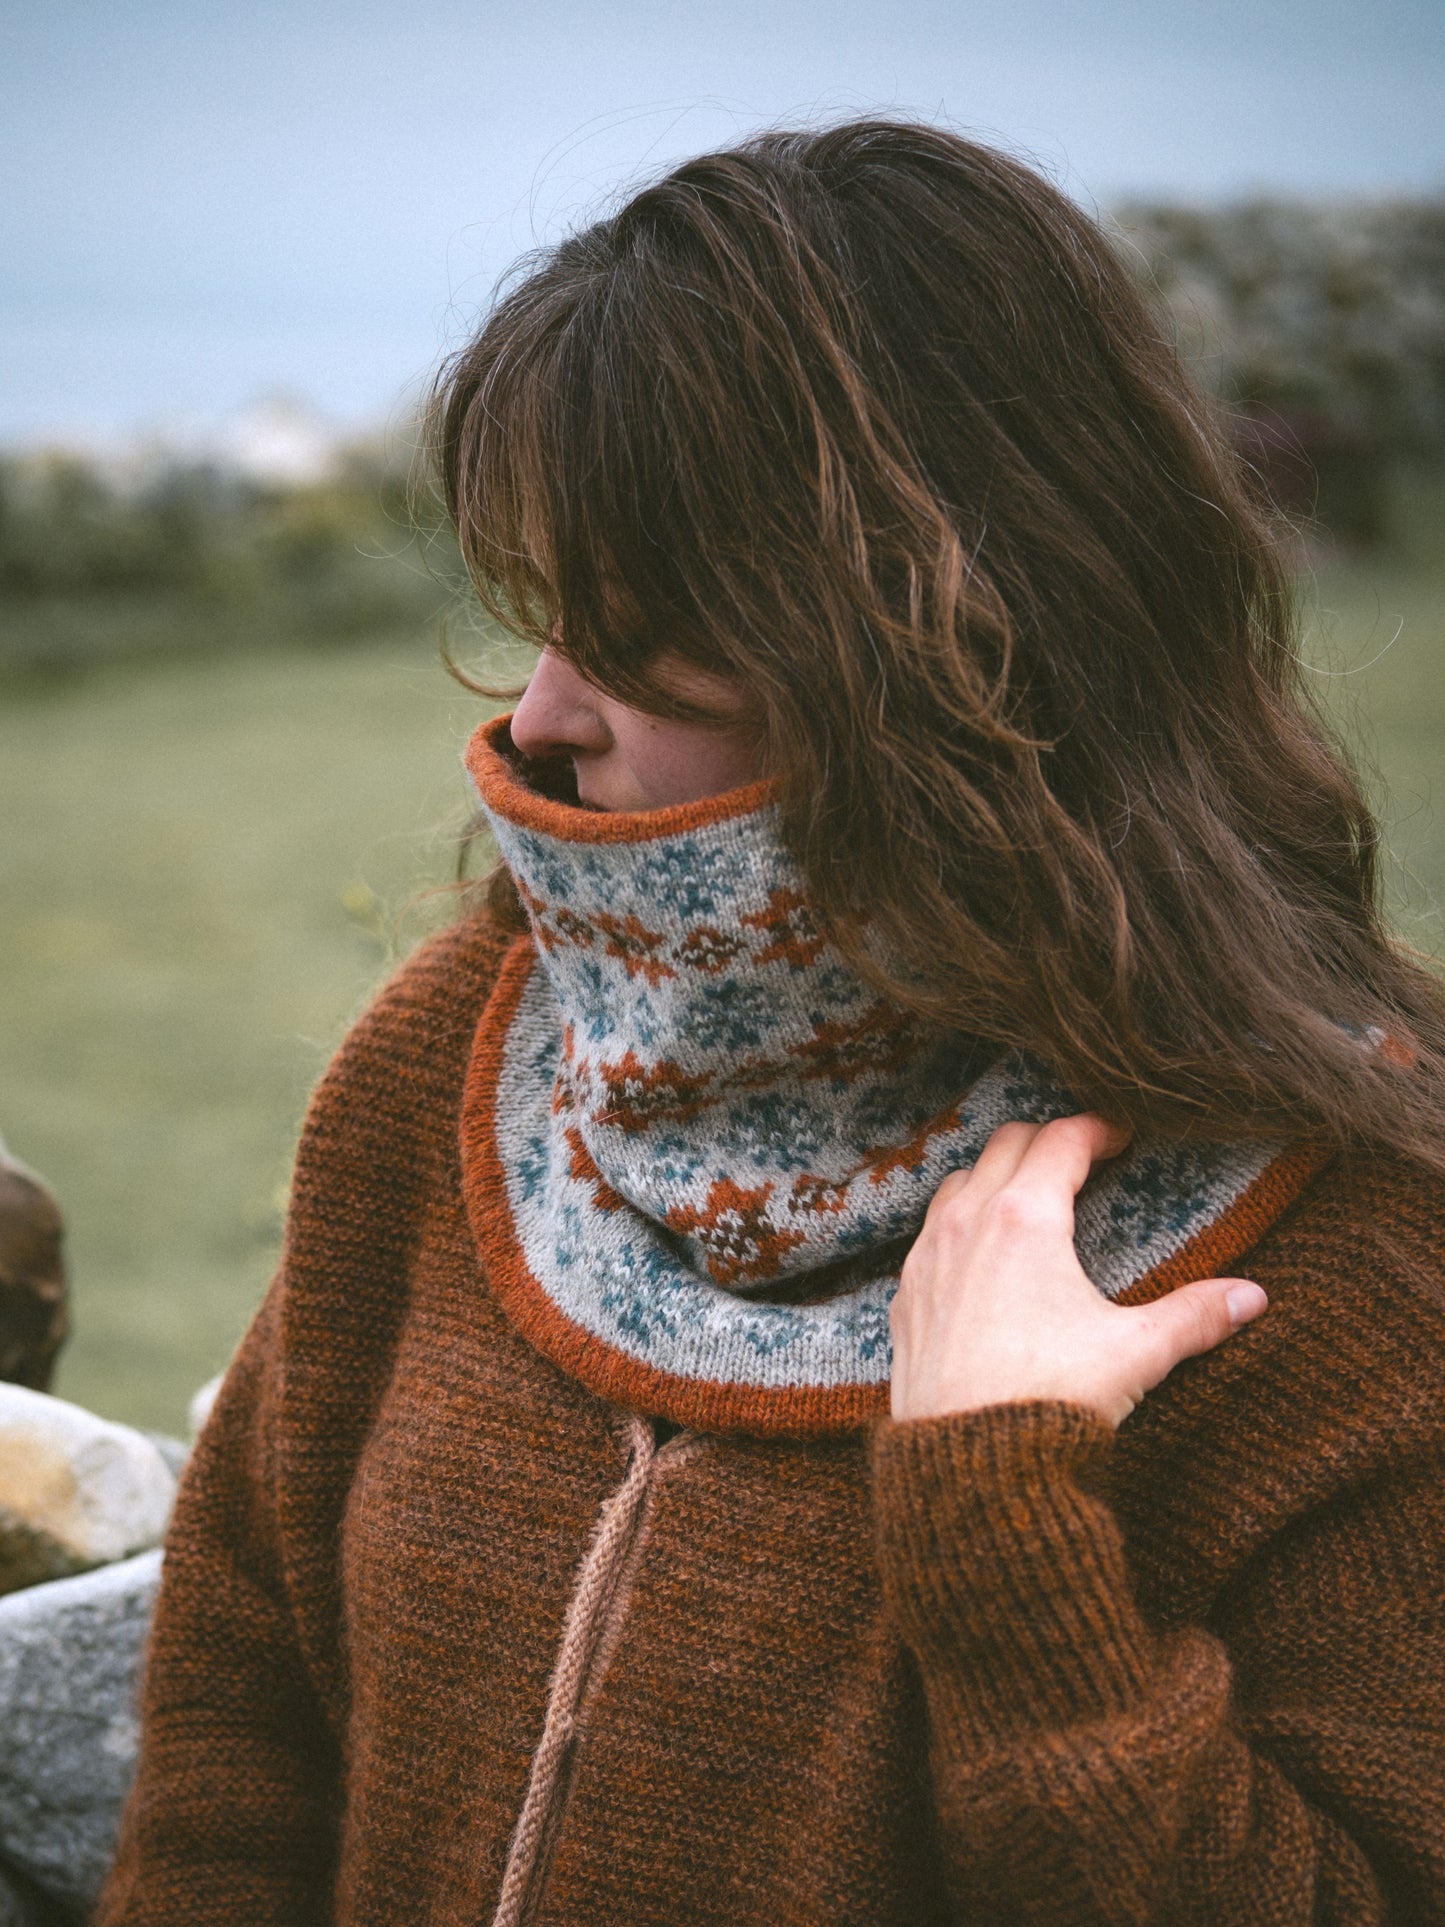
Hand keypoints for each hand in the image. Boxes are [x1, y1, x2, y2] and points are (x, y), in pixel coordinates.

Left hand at [889, 1113, 1268, 1426]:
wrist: (967, 1464)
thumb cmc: (1048, 1399)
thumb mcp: (1134, 1352)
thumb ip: (1195, 1317)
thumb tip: (1253, 1298)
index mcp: (1024, 1218)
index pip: (1061, 1140)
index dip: (1097, 1129)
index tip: (1121, 1136)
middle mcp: (967, 1223)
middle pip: (1006, 1144)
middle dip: (1047, 1140)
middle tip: (1082, 1158)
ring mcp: (927, 1257)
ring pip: (959, 1183)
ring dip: (995, 1175)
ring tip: (1031, 1195)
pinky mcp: (905, 1296)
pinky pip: (928, 1234)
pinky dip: (958, 1222)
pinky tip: (980, 1254)